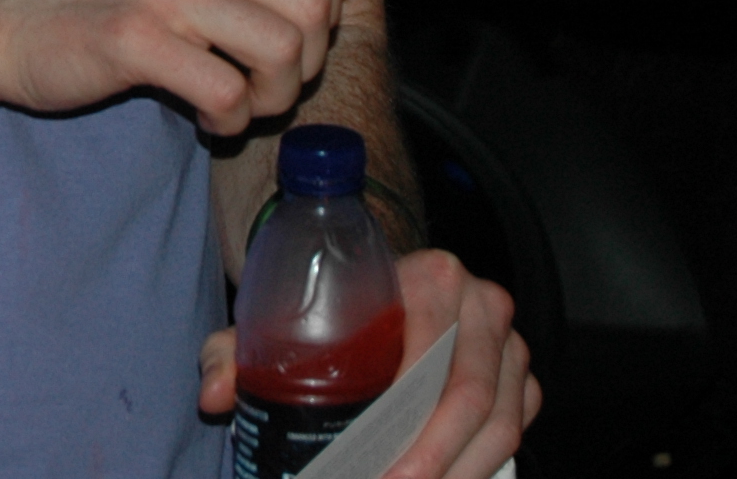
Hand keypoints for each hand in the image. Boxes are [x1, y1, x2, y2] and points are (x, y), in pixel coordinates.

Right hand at [0, 0, 365, 136]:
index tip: (278, 36)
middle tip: (264, 82)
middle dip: (306, 64)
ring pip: (282, 52)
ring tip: (238, 102)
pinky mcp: (134, 39)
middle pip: (315, 8)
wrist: (0, 20)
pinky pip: (230, 94)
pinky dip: (231, 121)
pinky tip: (206, 117)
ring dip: (272, 98)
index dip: (321, 13)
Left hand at [196, 249, 535, 478]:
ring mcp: (511, 345)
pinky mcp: (524, 381)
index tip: (365, 463)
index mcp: (435, 276)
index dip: (402, 420)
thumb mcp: (283, 317)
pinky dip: (477, 470)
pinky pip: (511, 435)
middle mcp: (484, 306)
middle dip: (425, 460)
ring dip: (454, 473)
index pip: (430, 355)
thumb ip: (238, 352)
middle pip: (467, 399)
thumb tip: (212, 396)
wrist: (384, 287)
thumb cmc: (335, 307)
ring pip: (497, 426)